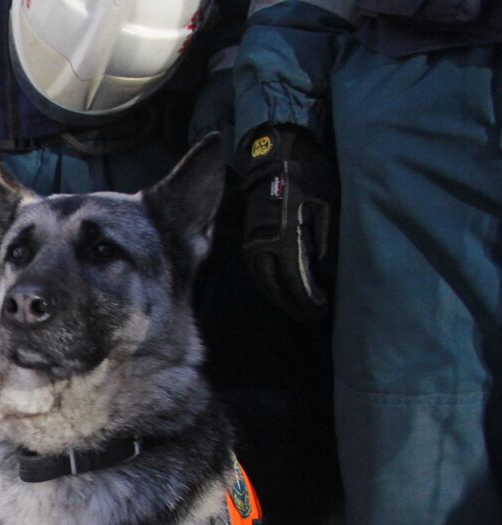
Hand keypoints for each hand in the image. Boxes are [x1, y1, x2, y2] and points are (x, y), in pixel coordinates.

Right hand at [241, 126, 336, 322]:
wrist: (277, 154)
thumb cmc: (309, 176)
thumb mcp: (327, 205)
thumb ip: (328, 242)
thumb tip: (328, 275)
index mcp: (285, 238)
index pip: (295, 280)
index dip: (308, 299)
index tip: (321, 310)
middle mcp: (263, 246)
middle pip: (276, 286)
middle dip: (293, 304)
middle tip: (309, 317)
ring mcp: (253, 242)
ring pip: (263, 280)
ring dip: (279, 297)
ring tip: (294, 308)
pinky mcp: (249, 238)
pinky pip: (257, 269)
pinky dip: (268, 283)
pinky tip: (278, 288)